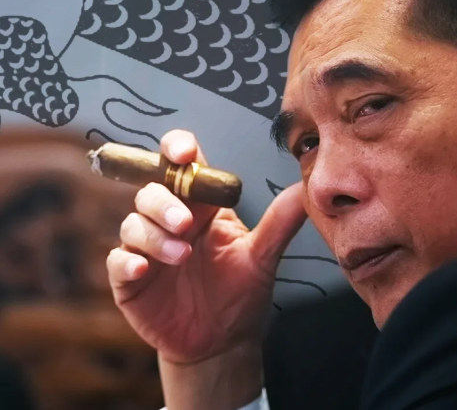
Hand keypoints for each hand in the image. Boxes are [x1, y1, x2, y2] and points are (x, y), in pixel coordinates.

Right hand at [106, 130, 305, 364]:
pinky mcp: (131, 279)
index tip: (183, 153)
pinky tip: (143, 268)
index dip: (177, 149)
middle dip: (165, 202)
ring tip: (182, 255)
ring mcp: (148, 248)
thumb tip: (303, 189)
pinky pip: (117, 261)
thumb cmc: (241, 293)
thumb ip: (279, 223)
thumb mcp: (262, 257)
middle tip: (186, 223)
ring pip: (134, 222)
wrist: (223, 342)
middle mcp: (171, 220)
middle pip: (153, 190)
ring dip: (154, 234)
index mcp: (202, 206)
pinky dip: (127, 260)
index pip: (182, 165)